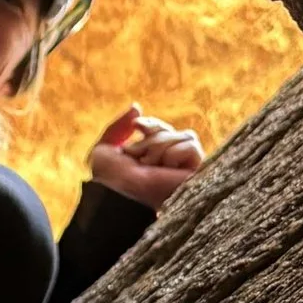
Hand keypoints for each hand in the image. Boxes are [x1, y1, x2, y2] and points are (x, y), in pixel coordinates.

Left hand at [88, 105, 205, 210]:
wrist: (118, 196)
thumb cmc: (108, 179)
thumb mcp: (105, 149)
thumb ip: (118, 127)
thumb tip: (137, 106)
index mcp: (150, 159)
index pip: (161, 129)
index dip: (151, 124)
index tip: (137, 127)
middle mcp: (169, 165)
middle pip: (172, 131)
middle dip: (153, 137)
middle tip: (139, 156)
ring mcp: (184, 170)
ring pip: (185, 135)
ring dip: (160, 146)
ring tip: (149, 165)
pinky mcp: (196, 175)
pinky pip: (192, 146)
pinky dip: (174, 153)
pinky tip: (166, 168)